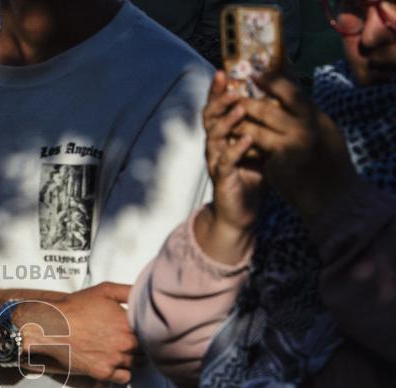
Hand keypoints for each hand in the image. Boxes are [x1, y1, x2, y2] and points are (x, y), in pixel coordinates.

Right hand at [17, 282, 137, 384]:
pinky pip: (125, 378)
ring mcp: (115, 360)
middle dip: (140, 343)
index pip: (151, 329)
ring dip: (132, 357)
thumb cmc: (76, 307)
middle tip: (127, 338)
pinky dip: (123, 372)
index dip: (145, 328)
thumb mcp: (105, 290)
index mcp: (129, 322)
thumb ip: (129, 291)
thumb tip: (146, 296)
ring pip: (138, 363)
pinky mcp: (104, 373)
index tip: (136, 327)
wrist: (52, 327)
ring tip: (120, 349)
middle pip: (146, 348)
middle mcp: (125, 343)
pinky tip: (115, 362)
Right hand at [203, 71, 265, 232]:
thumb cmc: (252, 176)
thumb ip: (265, 124)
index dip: (218, 90)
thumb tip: (283, 97)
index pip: (217, 107)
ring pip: (215, 136)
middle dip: (219, 100)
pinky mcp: (221, 178)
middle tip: (231, 86)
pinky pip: (225, 161)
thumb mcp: (262, 144)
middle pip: (210, 117)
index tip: (224, 71)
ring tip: (240, 107)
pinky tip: (247, 139)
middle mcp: (215, 145)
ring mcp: (216, 161)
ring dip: (228, 120)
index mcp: (224, 135)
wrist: (241, 212)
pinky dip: (235, 149)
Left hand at [236, 73, 357, 219]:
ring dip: (240, 122)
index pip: (293, 92)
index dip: (273, 81)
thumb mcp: (324, 135)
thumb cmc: (328, 165)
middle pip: (269, 108)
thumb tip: (294, 99)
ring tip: (228, 118)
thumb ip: (308, 118)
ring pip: (257, 127)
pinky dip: (243, 141)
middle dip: (247, 102)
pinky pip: (256, 147)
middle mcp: (306, 128)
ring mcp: (292, 145)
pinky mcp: (279, 161)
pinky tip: (233, 139)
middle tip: (232, 95)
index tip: (257, 75)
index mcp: (318, 117)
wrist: (332, 197)